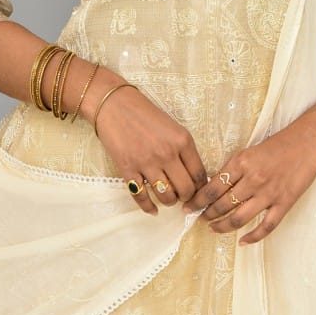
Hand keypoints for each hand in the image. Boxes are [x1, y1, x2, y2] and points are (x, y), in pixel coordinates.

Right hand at [94, 83, 207, 215]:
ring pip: (166, 197)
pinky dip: (148, 207)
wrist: (114, 105)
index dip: (201, 188)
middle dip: (187, 197)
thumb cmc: (145, 113)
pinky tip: (152, 209)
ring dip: (169, 201)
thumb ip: (183, 149)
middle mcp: (167, 153)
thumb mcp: (172, 126)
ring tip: (168, 197)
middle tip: (183, 195)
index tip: (199, 191)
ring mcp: (147, 163)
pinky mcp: (128, 170)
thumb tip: (193, 175)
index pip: (200, 174)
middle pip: (186, 190)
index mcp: (182, 140)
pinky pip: (142, 198)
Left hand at [183, 101, 315, 244]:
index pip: (212, 187)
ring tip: (213, 229)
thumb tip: (214, 186)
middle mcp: (252, 179)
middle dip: (207, 215)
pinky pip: (265, 227)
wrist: (307, 142)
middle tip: (199, 219)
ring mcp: (269, 194)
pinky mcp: (284, 204)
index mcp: (242, 162)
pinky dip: (252, 237)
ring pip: (239, 218)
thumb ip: (234, 168)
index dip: (197, 200)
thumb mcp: (250, 150)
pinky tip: (242, 241)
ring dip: (222, 227)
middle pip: (222, 204)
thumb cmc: (278, 144)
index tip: (188, 207)